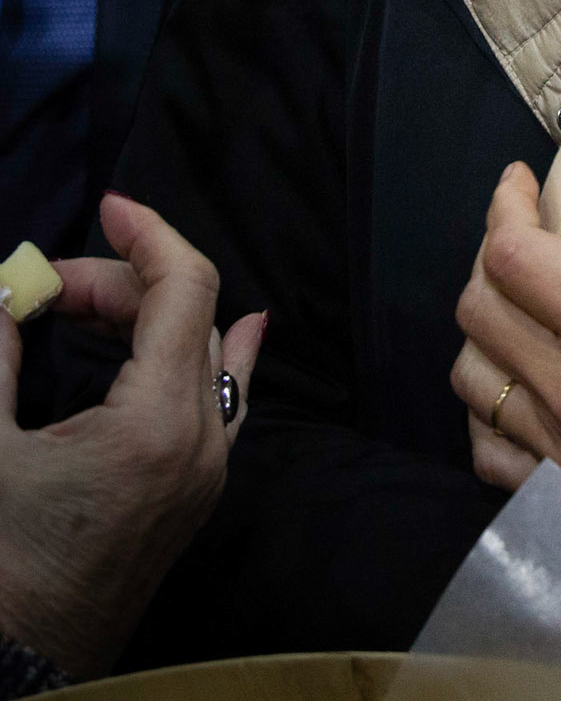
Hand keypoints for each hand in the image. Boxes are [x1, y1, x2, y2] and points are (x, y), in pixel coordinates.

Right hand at [0, 193, 265, 678]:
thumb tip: (7, 291)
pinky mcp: (193, 496)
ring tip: (84, 304)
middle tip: (43, 288)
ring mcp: (205, 474)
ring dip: (152, 315)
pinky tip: (238, 327)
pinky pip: (225, 402)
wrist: (20, 673)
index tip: (107, 206)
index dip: (147, 234)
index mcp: (158, 423)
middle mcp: (201, 443)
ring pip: (205, 355)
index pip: (185, 288)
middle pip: (188, 317)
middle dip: (121, 282)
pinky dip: (221, 355)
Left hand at [451, 147, 560, 569]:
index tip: (520, 181)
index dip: (505, 207)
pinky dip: (488, 406)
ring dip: (486, 326)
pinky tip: (522, 376)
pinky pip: (487, 451)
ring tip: (523, 299)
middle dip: (493, 254)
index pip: (513, 258)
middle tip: (529, 233)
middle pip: (479, 311)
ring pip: (472, 379)